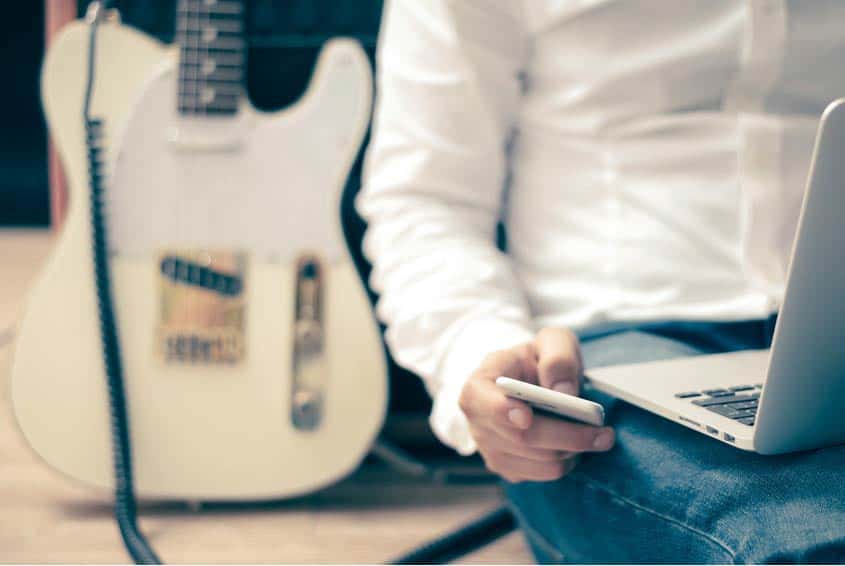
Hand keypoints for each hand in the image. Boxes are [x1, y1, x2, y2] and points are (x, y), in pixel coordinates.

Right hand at [459, 328, 614, 482]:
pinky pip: (545, 474)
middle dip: (567, 436)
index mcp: (479, 385)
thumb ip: (558, 357)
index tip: (526, 416)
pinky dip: (567, 461)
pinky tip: (574, 443)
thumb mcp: (551, 342)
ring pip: (539, 460)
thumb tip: (565, 392)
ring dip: (573, 450)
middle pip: (522, 438)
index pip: (482, 403)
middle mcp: (478, 422)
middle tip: (604, 433)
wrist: (530, 383)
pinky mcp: (508, 469)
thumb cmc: (537, 360)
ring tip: (593, 434)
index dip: (502, 412)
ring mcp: (490, 449)